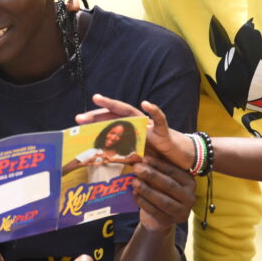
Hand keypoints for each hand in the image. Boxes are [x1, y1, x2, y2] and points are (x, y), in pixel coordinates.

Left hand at [76, 95, 194, 170]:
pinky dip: (154, 111)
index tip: (77, 124)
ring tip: (99, 99)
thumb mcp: (138, 157)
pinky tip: (146, 104)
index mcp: (131, 132)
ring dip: (114, 106)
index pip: (110, 124)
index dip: (94, 123)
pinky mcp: (165, 133)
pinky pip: (160, 120)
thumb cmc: (160, 157)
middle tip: (79, 118)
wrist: (183, 159)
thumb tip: (102, 160)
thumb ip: (123, 155)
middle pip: (115, 116)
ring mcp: (150, 127)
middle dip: (97, 115)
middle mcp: (138, 126)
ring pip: (131, 112)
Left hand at [131, 155, 195, 231]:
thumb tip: (141, 156)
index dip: (158, 165)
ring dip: (147, 190)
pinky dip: (144, 203)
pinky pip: (155, 212)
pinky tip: (135, 194)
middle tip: (137, 168)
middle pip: (169, 185)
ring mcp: (181, 212)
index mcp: (190, 183)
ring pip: (163, 200)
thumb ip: (156, 169)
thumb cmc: (162, 191)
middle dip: (151, 176)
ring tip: (134, 182)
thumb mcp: (163, 179)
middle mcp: (189, 197)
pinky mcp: (170, 222)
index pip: (173, 172)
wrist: (161, 217)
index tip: (144, 158)